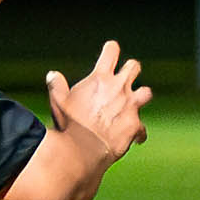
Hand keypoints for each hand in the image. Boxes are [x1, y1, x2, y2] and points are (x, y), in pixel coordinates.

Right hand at [46, 41, 151, 163]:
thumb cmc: (69, 124)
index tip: (110, 50)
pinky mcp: (135, 125)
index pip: (111, 51)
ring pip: (146, 93)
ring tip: (134, 105)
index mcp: (100, 79)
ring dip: (141, 97)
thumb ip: (57, 86)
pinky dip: (138, 132)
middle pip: (134, 67)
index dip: (111, 49)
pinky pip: (142, 128)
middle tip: (125, 78)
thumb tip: (53, 75)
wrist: (82, 149)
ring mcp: (130, 106)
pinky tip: (135, 138)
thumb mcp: (58, 102)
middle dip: (131, 70)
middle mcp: (119, 88)